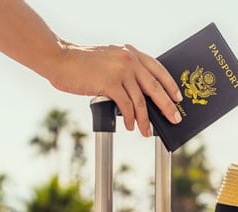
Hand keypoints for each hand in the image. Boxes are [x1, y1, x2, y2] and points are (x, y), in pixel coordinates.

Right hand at [48, 42, 182, 136]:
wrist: (59, 58)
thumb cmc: (81, 62)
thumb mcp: (110, 59)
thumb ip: (125, 70)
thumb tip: (140, 94)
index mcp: (131, 53)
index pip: (158, 69)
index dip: (170, 85)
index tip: (178, 98)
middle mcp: (129, 60)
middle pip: (155, 87)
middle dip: (167, 106)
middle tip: (174, 118)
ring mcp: (120, 71)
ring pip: (141, 100)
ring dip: (145, 119)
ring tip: (147, 131)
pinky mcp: (109, 83)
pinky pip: (125, 106)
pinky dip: (129, 118)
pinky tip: (129, 126)